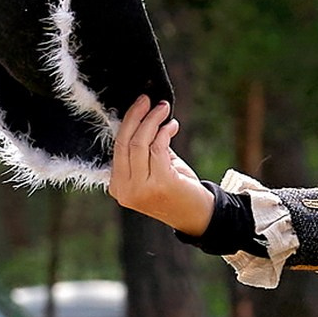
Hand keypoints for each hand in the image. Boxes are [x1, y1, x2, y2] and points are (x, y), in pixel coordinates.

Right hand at [108, 97, 216, 236]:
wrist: (200, 216)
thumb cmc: (178, 191)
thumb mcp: (156, 169)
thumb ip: (147, 148)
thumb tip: (147, 116)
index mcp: (117, 185)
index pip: (117, 147)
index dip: (128, 122)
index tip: (139, 104)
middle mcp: (124, 189)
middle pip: (125, 143)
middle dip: (137, 117)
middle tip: (148, 100)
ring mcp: (140, 188)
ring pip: (140, 143)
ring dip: (153, 121)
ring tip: (163, 109)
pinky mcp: (159, 184)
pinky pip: (157, 149)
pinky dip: (164, 133)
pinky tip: (172, 126)